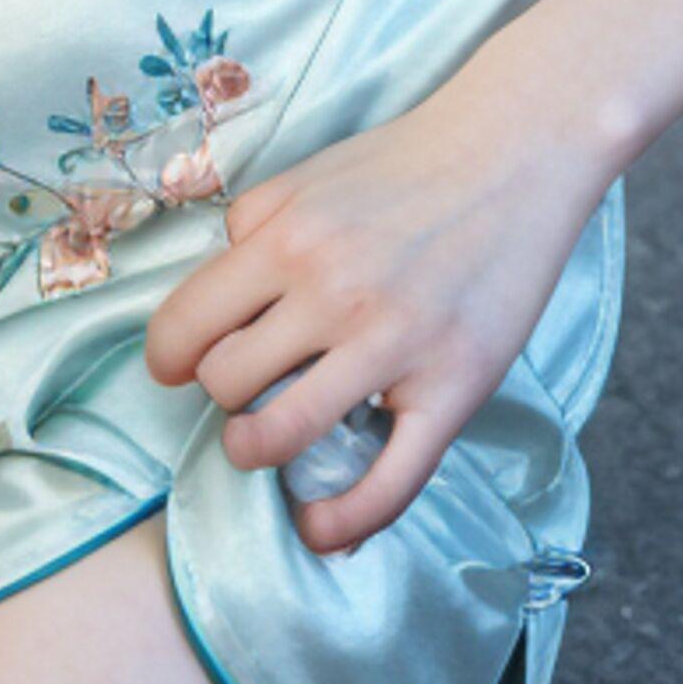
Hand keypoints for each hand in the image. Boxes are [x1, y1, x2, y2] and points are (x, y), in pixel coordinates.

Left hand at [142, 32, 616, 556]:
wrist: (514, 154)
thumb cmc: (405, 164)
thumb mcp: (308, 175)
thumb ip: (252, 228)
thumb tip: (218, 295)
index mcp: (287, 238)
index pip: (186, 325)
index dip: (168, 358)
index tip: (177, 369)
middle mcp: (332, 292)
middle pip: (225, 383)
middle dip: (222, 395)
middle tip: (246, 387)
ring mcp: (394, 345)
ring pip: (282, 435)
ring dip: (255, 452)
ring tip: (262, 443)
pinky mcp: (452, 388)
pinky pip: (388, 483)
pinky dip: (342, 522)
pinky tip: (318, 528)